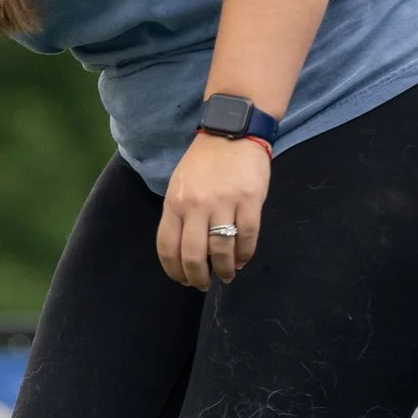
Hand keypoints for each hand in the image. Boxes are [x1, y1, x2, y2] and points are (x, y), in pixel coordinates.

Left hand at [159, 132, 270, 289]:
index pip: (168, 247)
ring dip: (224, 270)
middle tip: (203, 285)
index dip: (174, 270)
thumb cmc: (204, 162)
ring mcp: (223, 204)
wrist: (232, 132)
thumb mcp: (180, 186)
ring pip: (222, 251)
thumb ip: (179, 215)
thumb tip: (184, 252)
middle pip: (193, 255)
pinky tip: (242, 260)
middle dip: (197, 277)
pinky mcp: (249, 201)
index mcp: (175, 204)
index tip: (182, 280)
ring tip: (226, 275)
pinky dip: (245, 255)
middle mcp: (196, 206)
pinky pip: (247, 238)